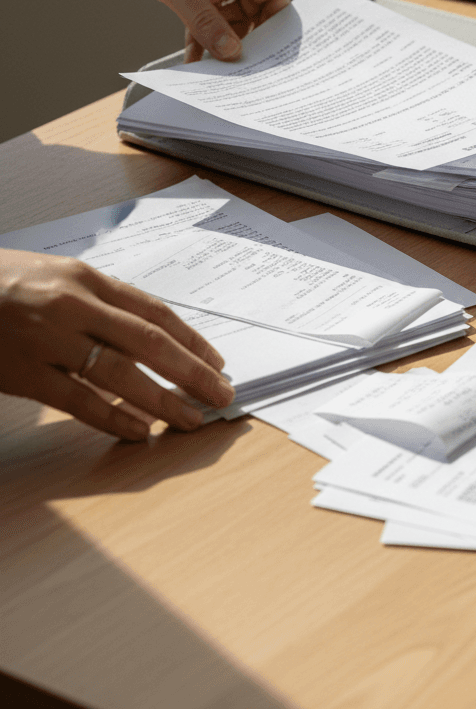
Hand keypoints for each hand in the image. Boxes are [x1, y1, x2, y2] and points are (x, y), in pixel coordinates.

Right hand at [0, 249, 235, 440]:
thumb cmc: (1, 282)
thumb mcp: (55, 276)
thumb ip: (100, 300)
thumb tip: (151, 331)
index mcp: (86, 279)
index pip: (155, 312)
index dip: (192, 340)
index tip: (217, 362)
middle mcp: (74, 305)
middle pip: (150, 343)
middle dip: (193, 372)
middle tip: (221, 393)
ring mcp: (47, 340)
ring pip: (121, 374)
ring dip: (163, 400)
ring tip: (191, 418)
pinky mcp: (22, 372)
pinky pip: (79, 400)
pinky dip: (114, 417)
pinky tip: (140, 432)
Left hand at [97, 0, 289, 62]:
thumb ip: (207, 23)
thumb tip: (232, 52)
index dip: (276, 23)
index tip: (271, 52)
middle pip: (254, 10)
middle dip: (247, 38)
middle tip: (241, 66)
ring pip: (229, 18)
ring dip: (222, 41)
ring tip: (217, 68)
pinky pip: (207, 18)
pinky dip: (202, 37)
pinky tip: (195, 58)